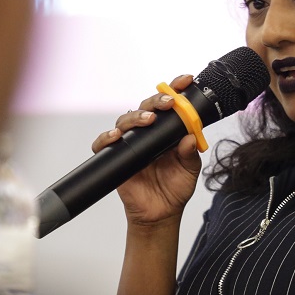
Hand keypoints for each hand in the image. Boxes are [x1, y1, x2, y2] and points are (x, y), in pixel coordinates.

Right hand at [92, 74, 201, 226]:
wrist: (160, 213)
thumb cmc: (175, 188)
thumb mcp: (189, 171)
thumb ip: (190, 154)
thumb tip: (191, 137)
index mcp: (167, 131)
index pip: (169, 105)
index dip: (175, 90)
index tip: (185, 81)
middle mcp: (148, 133)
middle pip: (146, 107)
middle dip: (156, 100)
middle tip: (167, 103)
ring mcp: (131, 144)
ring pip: (126, 120)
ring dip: (136, 117)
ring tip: (148, 120)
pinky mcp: (116, 157)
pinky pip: (104, 144)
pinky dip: (107, 137)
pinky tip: (116, 136)